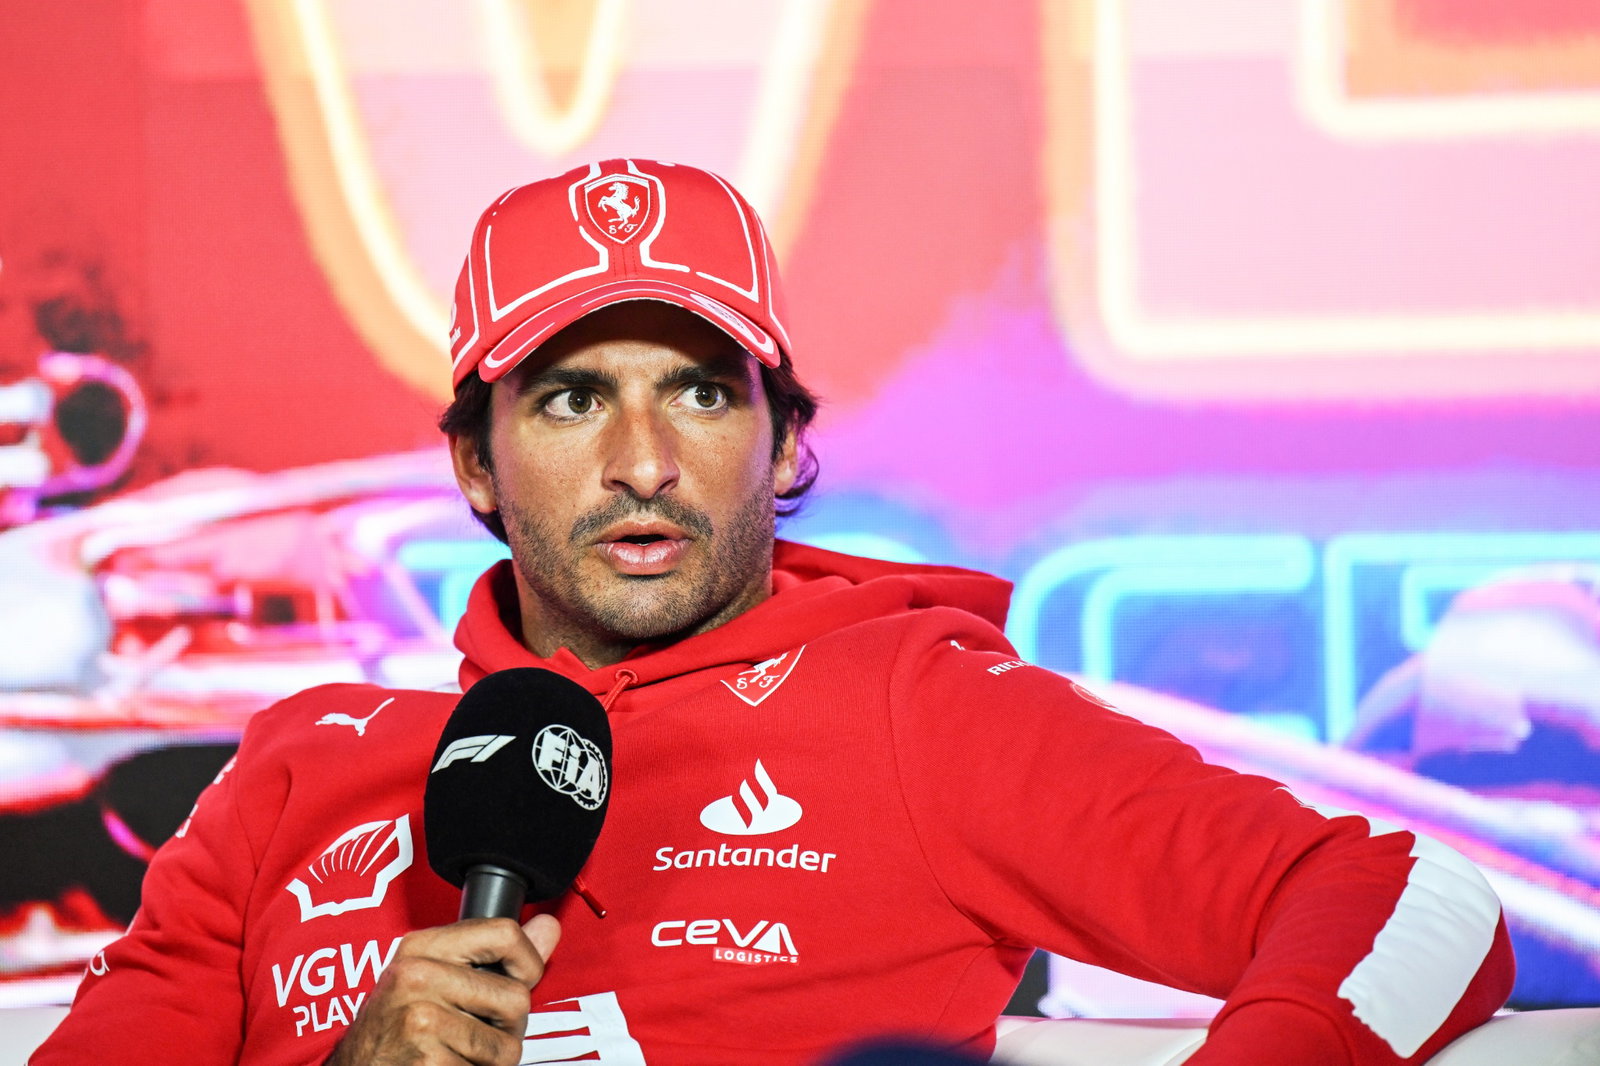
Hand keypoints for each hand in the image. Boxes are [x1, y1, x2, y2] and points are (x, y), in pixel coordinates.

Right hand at [326, 914, 559, 1065]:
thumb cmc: (396, 1026)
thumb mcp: (434, 975)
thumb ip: (495, 953)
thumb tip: (549, 927)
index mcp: (422, 947)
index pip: (504, 933)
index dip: (529, 962)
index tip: (522, 979)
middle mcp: (418, 977)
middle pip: (516, 998)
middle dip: (510, 1027)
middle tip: (480, 1033)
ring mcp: (421, 1020)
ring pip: (507, 1046)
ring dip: (493, 1060)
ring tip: (461, 1052)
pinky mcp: (427, 1062)